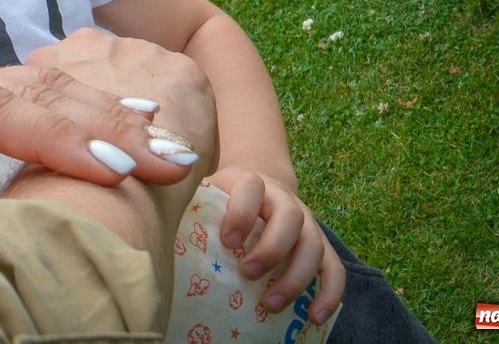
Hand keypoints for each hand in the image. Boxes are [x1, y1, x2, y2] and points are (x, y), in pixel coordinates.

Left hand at [0, 30, 212, 202]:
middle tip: (166, 162)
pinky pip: (40, 92)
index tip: (111, 170)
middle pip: (26, 90)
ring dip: (110, 115)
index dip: (52, 135)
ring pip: (42, 86)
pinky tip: (139, 119)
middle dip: (102, 125)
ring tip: (168, 145)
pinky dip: (93, 108)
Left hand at [206, 166, 344, 325]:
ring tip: (271, 304)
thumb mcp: (209, 193)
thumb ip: (194, 205)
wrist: (260, 186)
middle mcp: (285, 200)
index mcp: (252, 182)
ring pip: (314, 245)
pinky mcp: (322, 245)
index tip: (227, 240)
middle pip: (290, 218)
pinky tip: (314, 317)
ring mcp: (308, 222)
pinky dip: (329, 294)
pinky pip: (335, 269)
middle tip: (248, 273)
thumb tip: (164, 230)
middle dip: (271, 249)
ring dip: (295, 277)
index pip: (251, 187)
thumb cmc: (226, 200)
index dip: (241, 213)